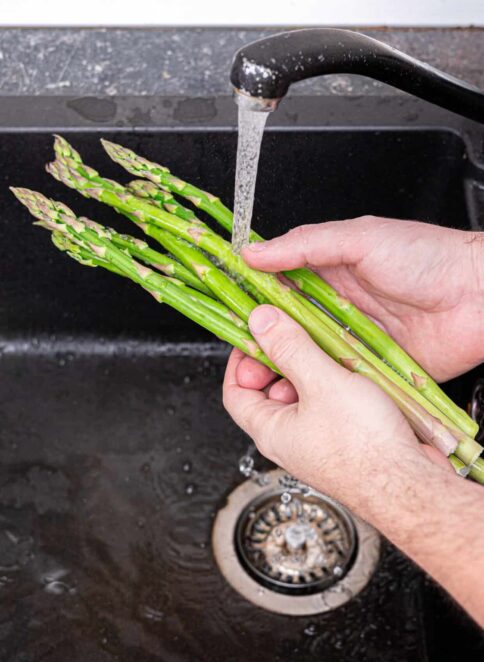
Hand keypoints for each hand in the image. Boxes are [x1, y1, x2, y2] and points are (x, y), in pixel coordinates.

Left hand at [223, 305, 447, 518]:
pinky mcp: (347, 442)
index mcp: (270, 430)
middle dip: (285, 360)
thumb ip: (289, 348)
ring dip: (318, 369)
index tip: (258, 334)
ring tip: (337, 354)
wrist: (410, 485)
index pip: (235, 391)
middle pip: (271, 391)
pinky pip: (333, 405)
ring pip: (307, 395)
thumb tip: (260, 321)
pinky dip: (340, 383)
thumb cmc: (364, 445)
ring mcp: (318, 442)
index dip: (242, 359)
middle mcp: (289, 439)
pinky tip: (359, 372)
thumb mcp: (322, 383)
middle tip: (303, 337)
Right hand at [242, 217, 483, 381]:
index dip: (254, 304)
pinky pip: (339, 382)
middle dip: (265, 346)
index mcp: (329, 273)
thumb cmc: (427, 257)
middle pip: (289, 330)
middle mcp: (336, 310)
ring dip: (288, 370)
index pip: (279, 289)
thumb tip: (256, 252)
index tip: (233, 317)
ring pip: (309, 359)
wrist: (481, 297)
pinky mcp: (372, 369)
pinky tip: (304, 393)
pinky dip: (321, 389)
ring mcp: (353, 342)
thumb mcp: (361, 237)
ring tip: (267, 381)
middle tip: (246, 359)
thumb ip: (307, 244)